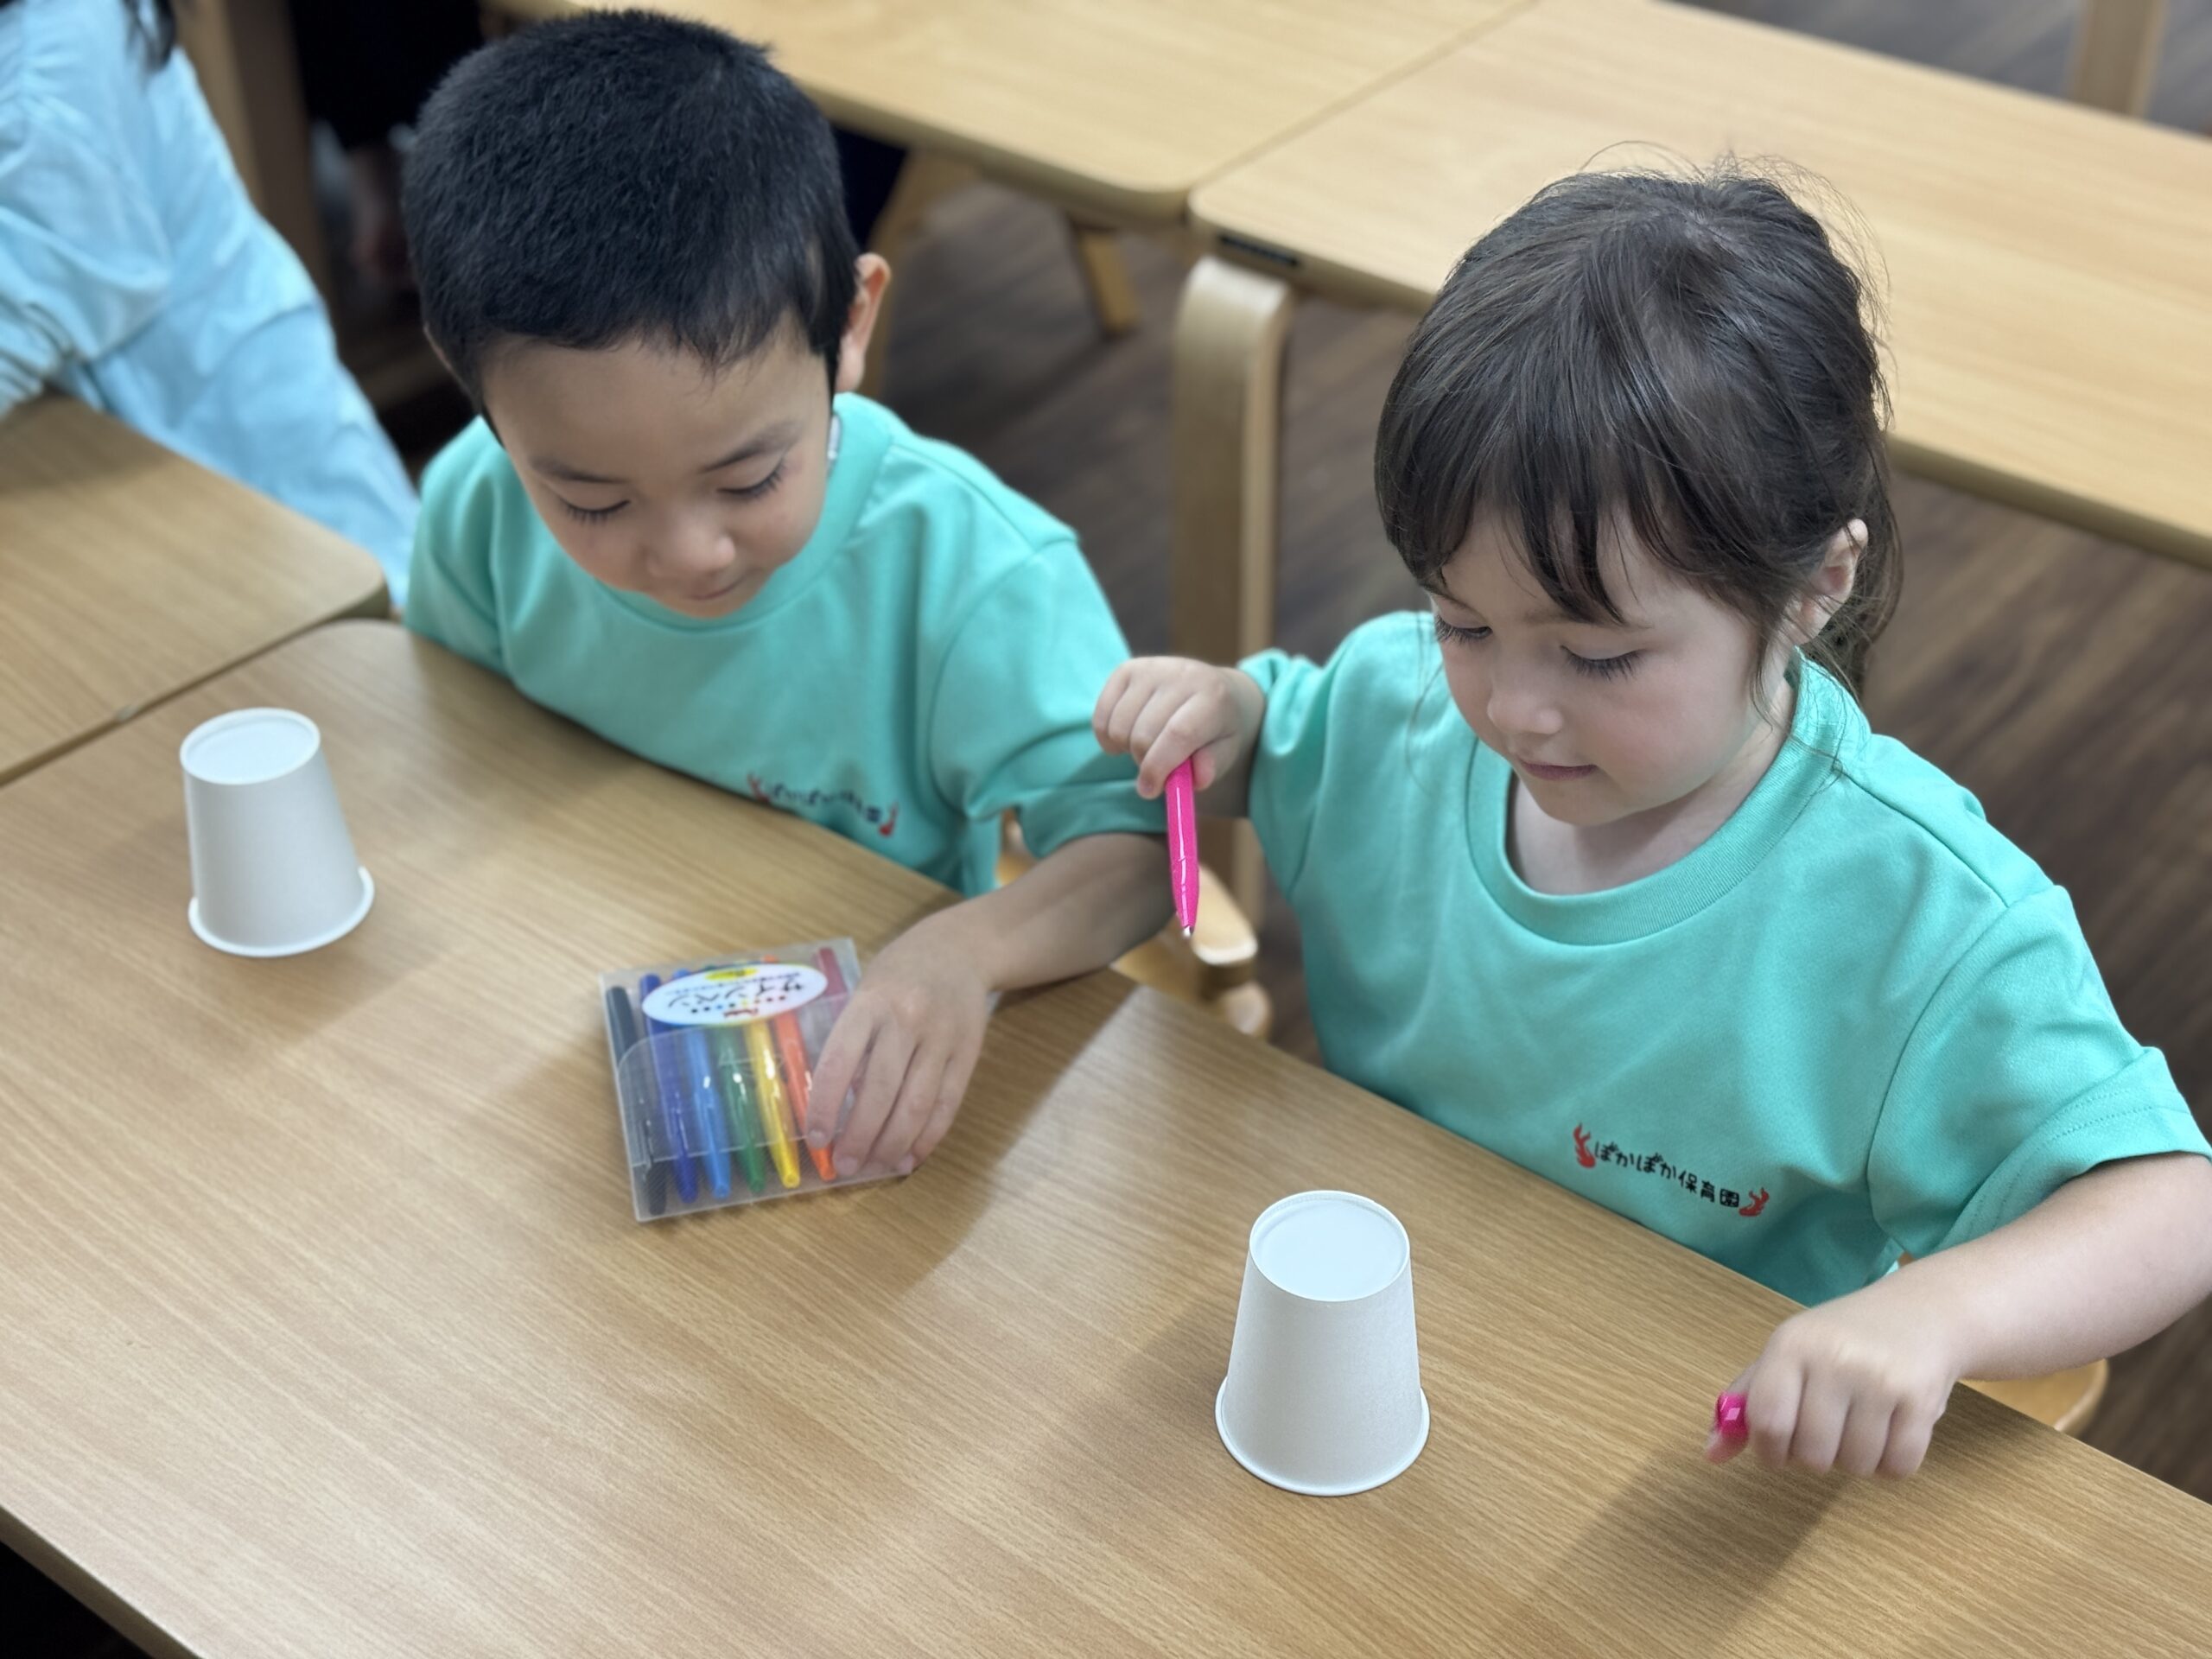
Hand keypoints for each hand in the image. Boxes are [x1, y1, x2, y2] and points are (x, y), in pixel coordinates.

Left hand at [806, 914, 989, 1177]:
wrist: (960, 949)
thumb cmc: (899, 974)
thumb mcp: (866, 993)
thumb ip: (854, 1042)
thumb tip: (839, 1106)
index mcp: (871, 1002)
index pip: (840, 1062)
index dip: (826, 1106)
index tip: (816, 1139)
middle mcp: (907, 1019)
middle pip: (881, 1091)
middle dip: (859, 1137)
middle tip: (845, 1166)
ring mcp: (942, 1038)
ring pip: (916, 1105)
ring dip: (893, 1145)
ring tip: (875, 1167)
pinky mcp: (969, 1053)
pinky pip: (947, 1105)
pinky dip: (929, 1137)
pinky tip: (911, 1157)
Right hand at [1092, 658, 1260, 800]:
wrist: (1215, 690)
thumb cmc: (1218, 728)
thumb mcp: (1226, 751)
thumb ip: (1212, 766)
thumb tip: (1196, 778)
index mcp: (1213, 697)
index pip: (1179, 734)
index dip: (1159, 767)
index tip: (1150, 790)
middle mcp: (1182, 675)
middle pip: (1143, 734)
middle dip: (1144, 762)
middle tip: (1156, 768)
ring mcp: (1151, 668)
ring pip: (1119, 727)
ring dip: (1126, 749)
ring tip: (1146, 747)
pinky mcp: (1127, 669)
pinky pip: (1102, 716)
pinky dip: (1108, 737)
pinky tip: (1127, 737)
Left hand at [1707, 1287, 1960, 1477]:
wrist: (1922, 1312)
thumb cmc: (1842, 1339)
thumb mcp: (1788, 1355)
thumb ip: (1748, 1404)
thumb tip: (1711, 1454)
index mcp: (1791, 1346)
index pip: (1767, 1420)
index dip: (1769, 1450)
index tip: (1779, 1449)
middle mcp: (1834, 1360)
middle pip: (1812, 1453)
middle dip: (1815, 1457)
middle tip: (1827, 1431)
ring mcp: (1880, 1380)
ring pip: (1856, 1465)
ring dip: (1856, 1461)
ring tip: (1861, 1425)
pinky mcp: (1921, 1400)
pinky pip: (1897, 1467)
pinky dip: (1891, 1464)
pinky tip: (1891, 1431)